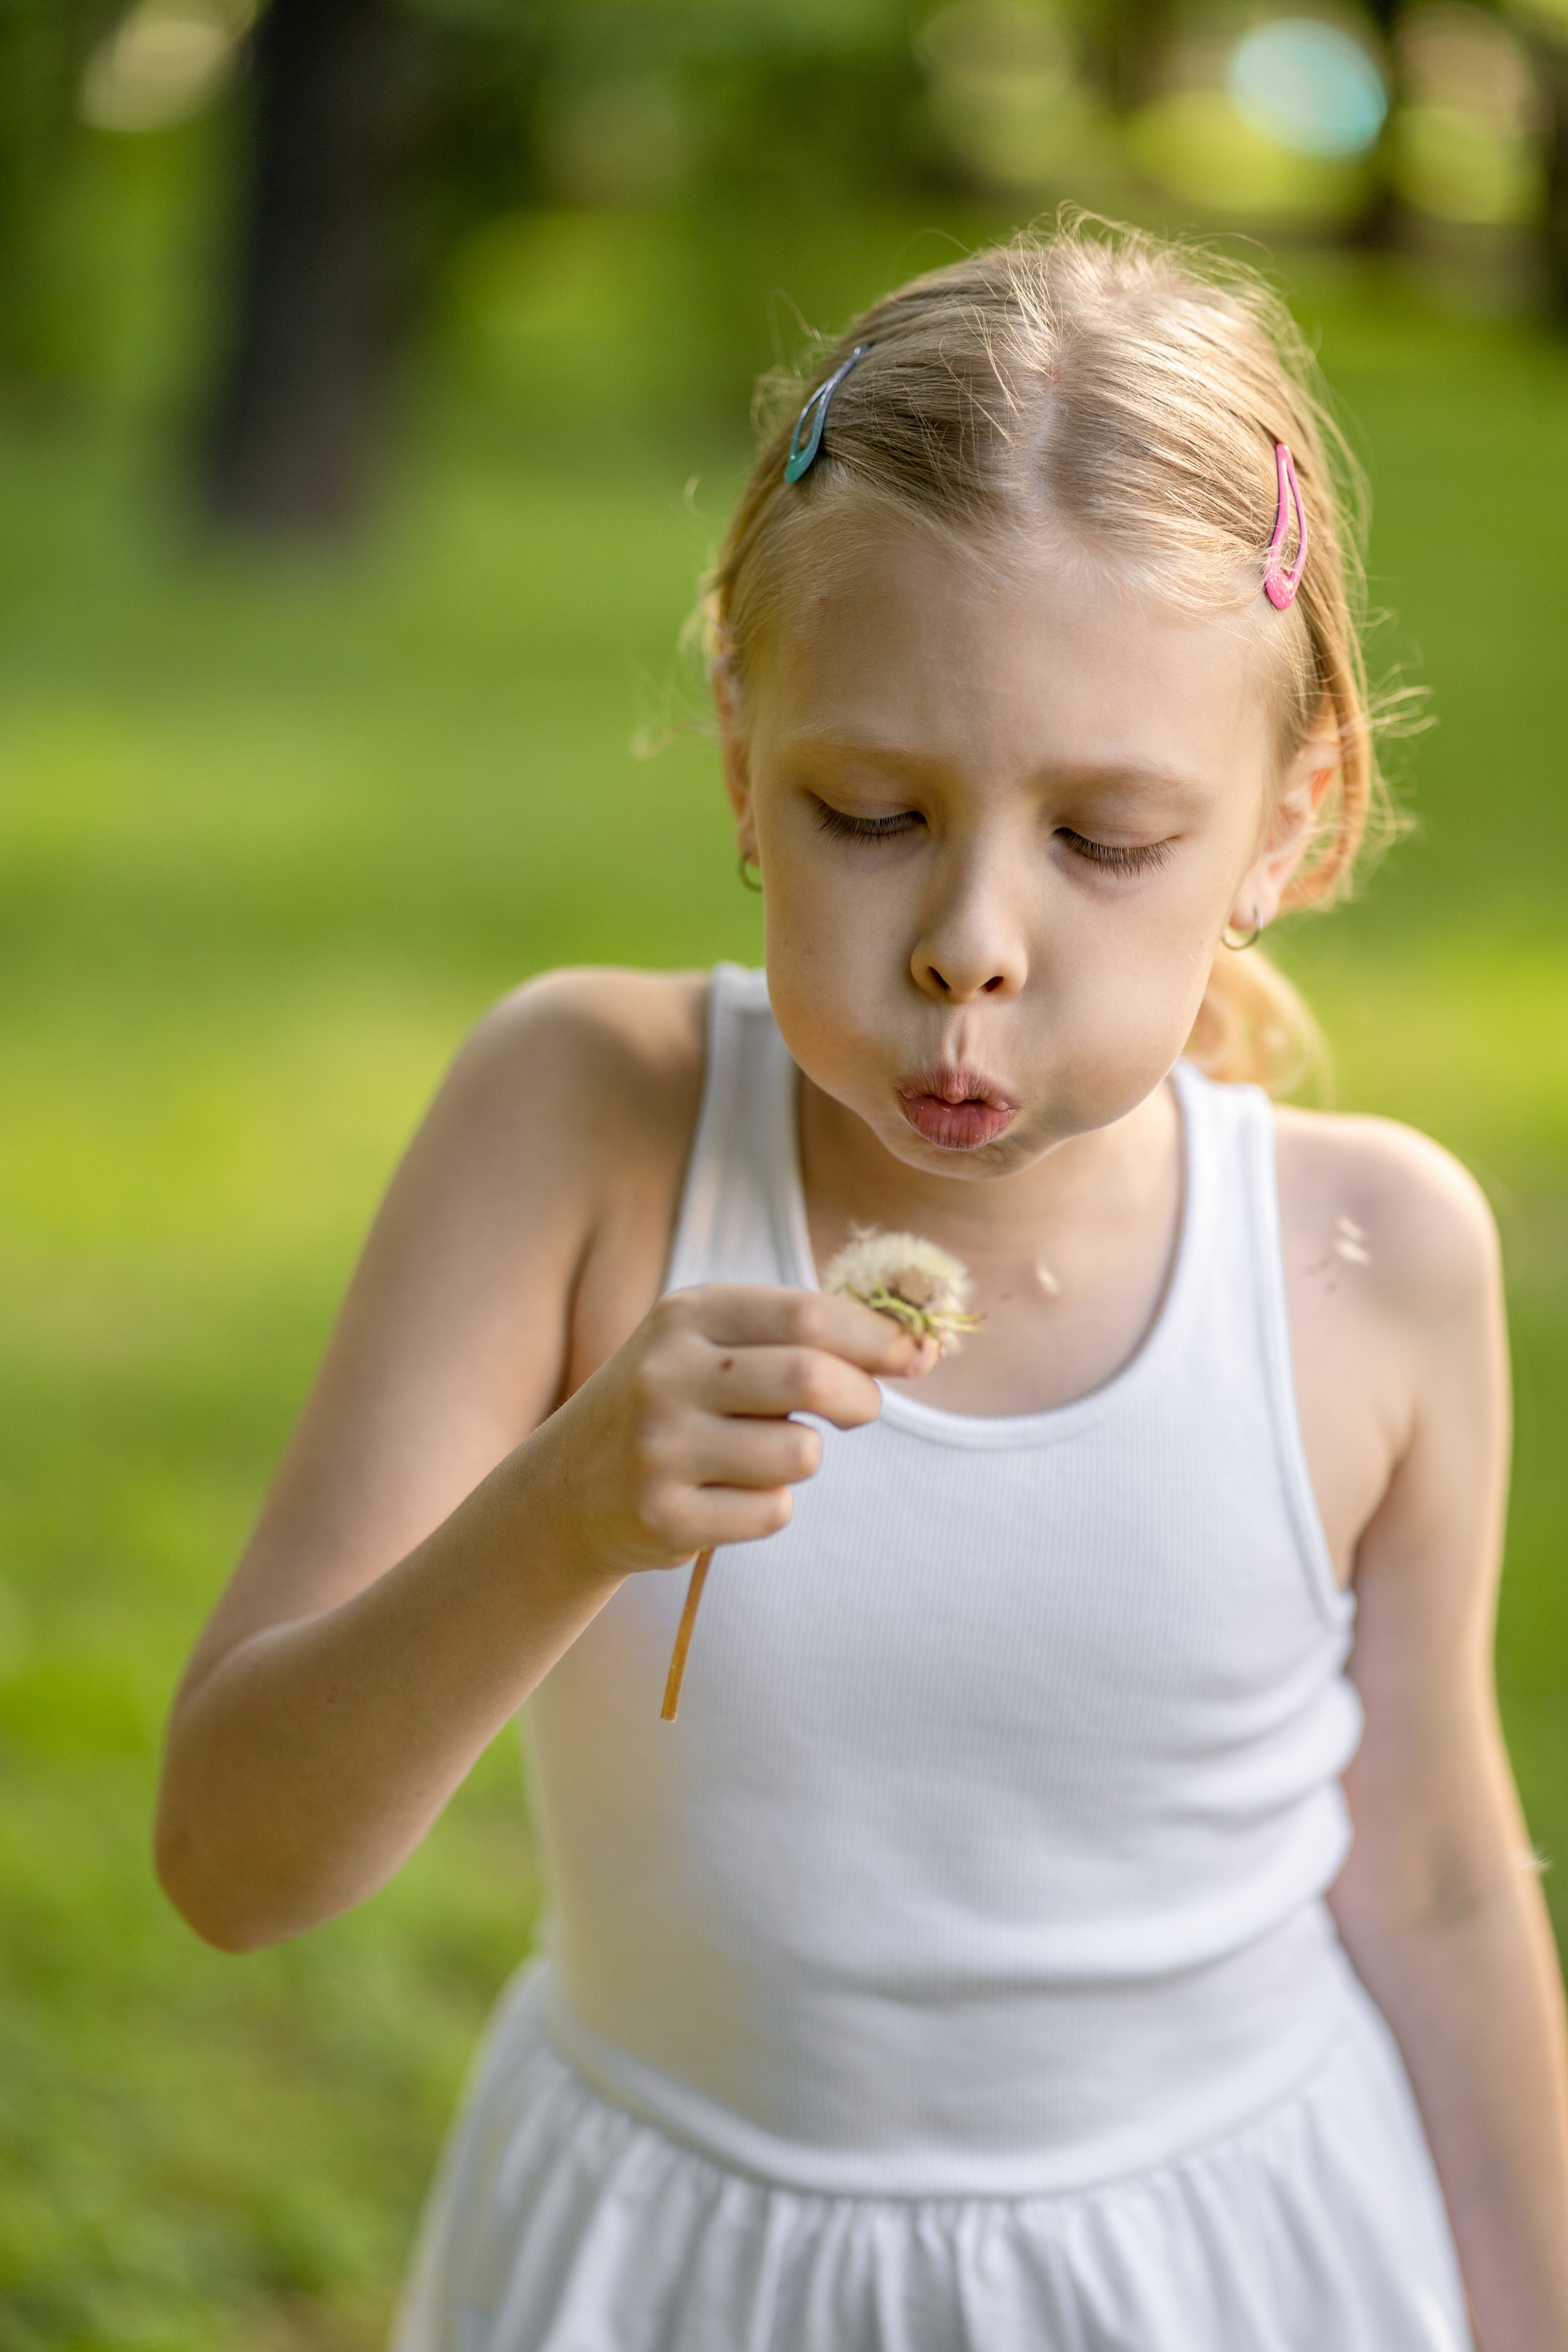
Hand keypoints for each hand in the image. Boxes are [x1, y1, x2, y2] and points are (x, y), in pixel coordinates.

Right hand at [545, 1284, 933, 1577]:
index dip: (877, 1338)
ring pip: (800, 1455)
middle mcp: (666, 1374)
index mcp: (685, 1315)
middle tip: (861, 1411)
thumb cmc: (673, 1402)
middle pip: (810, 1377)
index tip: (916, 1356)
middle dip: (861, 1397)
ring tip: (762, 1455)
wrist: (566, 1486)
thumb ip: (798, 1336)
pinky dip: (770, 1505)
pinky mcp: (665, 1517)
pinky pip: (772, 1512)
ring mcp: (660, 1448)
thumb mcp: (710, 1344)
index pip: (807, 1314)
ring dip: (804, 1458)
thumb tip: (916, 1348)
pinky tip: (725, 1496)